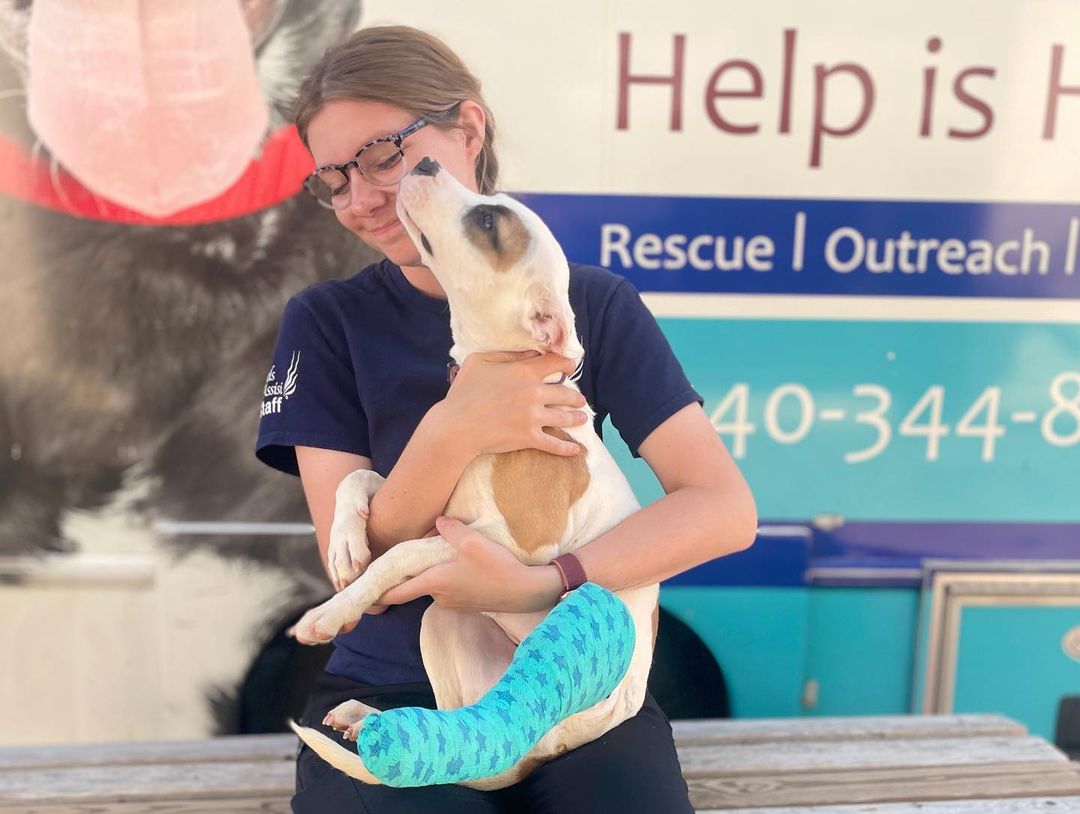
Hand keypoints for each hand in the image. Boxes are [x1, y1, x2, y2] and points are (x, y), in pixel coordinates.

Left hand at [375, 517, 563, 612]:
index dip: (377, 592)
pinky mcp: (467, 604)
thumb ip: (450, 529)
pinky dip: (443, 580)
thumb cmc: (497, 567)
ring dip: (427, 576)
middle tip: (395, 563)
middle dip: (403, 577)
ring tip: (429, 558)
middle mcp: (439, 596)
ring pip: (431, 587)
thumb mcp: (473, 541)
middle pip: (412, 587)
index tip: (362, 590)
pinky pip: (447, 590)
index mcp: (434, 582)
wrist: (526, 590)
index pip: (395, 592)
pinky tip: (455, 566)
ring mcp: (453, 603)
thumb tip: (437, 522)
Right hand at [436, 351, 588, 457]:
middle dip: (576, 397)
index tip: (571, 367)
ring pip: (565, 417)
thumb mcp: (480, 361)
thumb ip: (508, 355)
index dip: (567, 363)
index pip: (556, 363)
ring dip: (577, 417)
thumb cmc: (464, 391)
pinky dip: (567, 448)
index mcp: (525, 371)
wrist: (457, 426)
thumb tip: (530, 354)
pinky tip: (576, 450)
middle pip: (566, 393)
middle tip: (580, 399)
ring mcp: (534, 417)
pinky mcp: (530, 438)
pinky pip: (555, 444)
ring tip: (582, 418)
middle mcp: (535, 393)